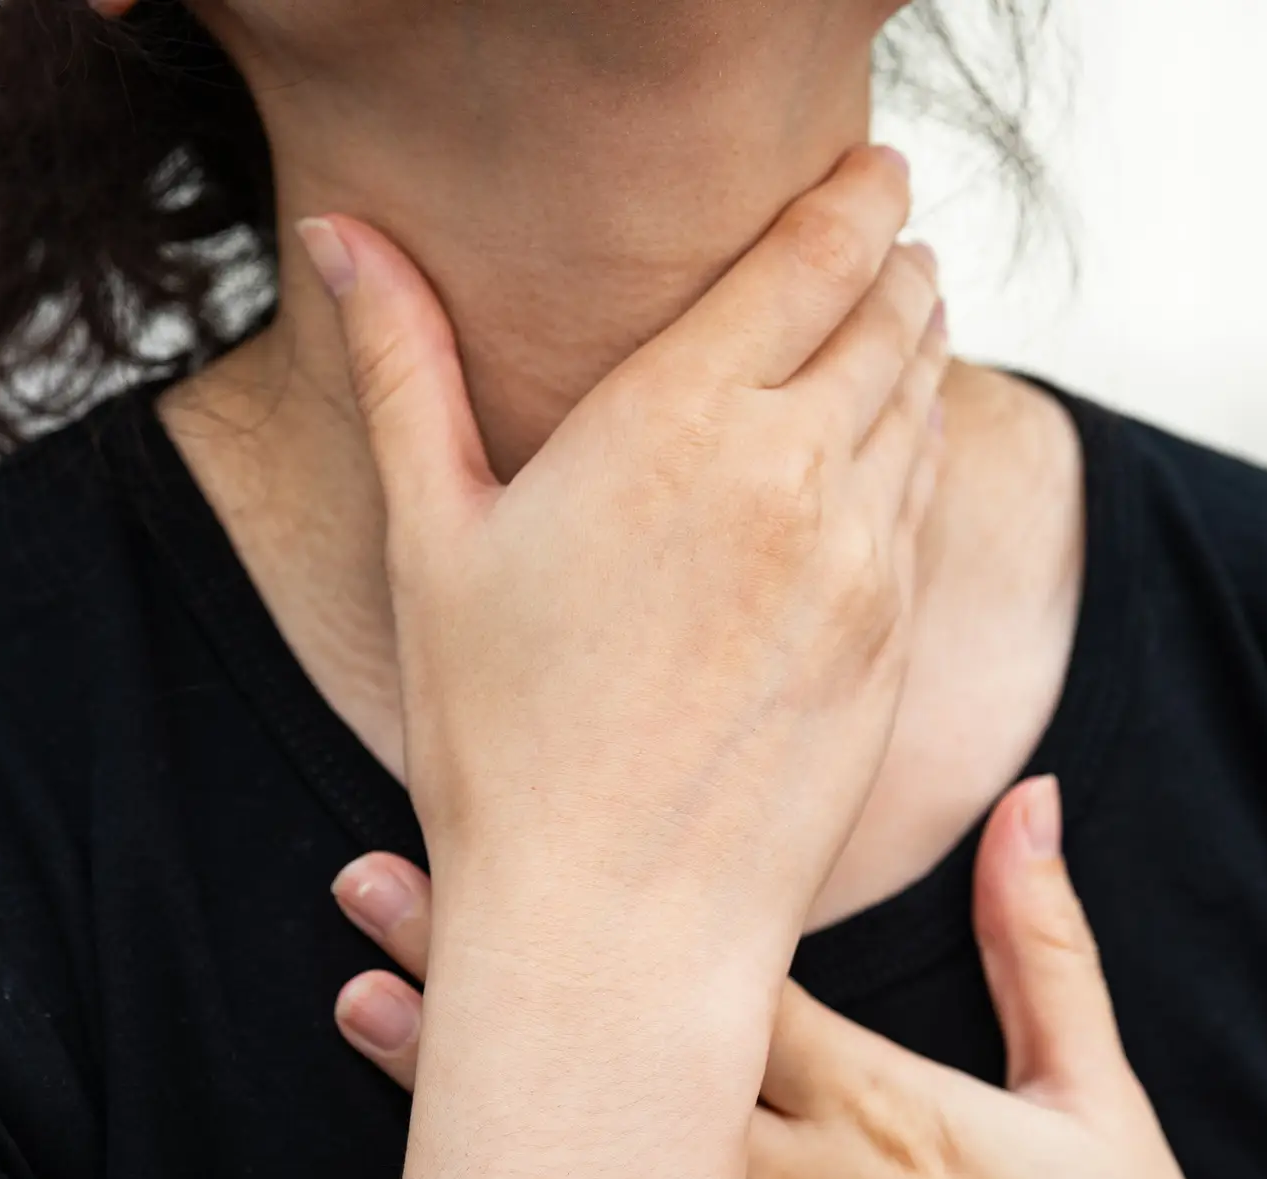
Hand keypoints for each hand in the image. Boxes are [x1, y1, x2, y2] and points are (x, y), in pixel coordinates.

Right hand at [299, 144, 947, 995]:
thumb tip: (338, 232)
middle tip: (882, 227)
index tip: (868, 166)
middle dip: (891, 254)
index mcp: (678, 419)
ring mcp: (862, 556)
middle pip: (889, 308)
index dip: (854, 193)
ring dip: (918, 337)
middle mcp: (794, 469)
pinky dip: (921, 438)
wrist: (618, 923)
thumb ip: (403, 365)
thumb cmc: (501, 741)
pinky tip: (892, 436)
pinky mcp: (894, 636)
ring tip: (898, 308)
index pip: (812, 251)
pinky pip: (928, 494)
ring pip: (924, 395)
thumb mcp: (432, 538)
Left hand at [328, 776, 1266, 1178]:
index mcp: (886, 1116)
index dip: (595, 906)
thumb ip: (1044, 952)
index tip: (496, 844)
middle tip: (365, 899)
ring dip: (466, 1105)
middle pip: (611, 1072)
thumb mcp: (1105, 1112)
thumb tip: (1030, 801)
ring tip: (361, 1017)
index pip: (712, 983)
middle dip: (479, 985)